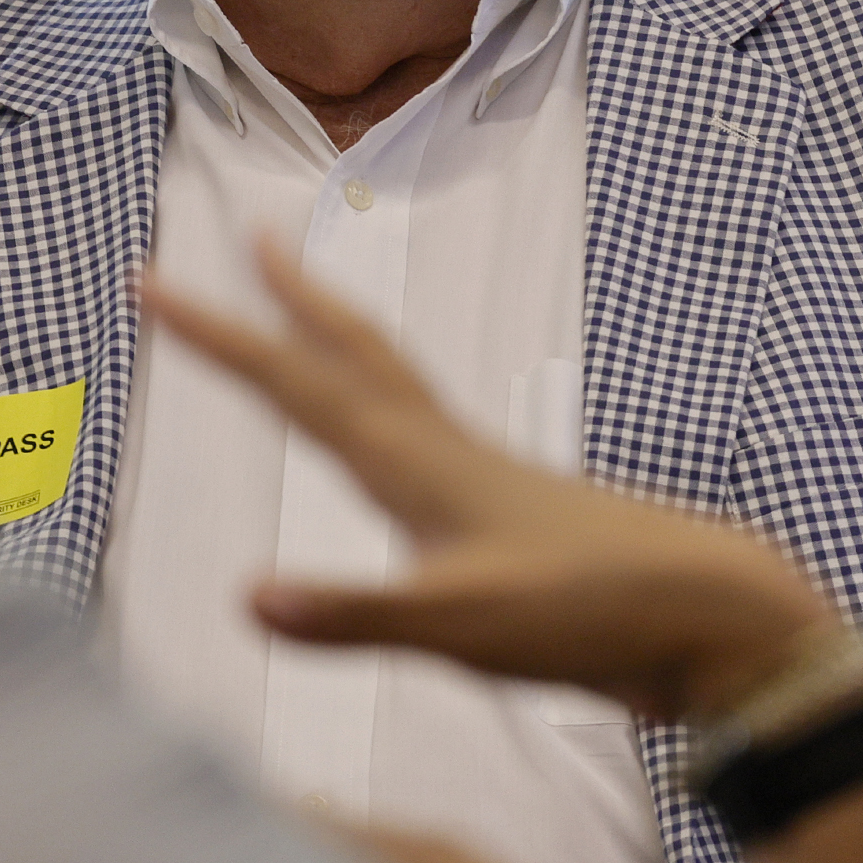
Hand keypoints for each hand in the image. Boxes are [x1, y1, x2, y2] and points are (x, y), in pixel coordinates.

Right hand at [145, 244, 838, 717]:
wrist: (711, 620)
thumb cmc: (593, 617)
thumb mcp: (461, 627)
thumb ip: (354, 614)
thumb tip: (247, 597)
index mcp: (419, 466)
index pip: (296, 385)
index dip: (219, 334)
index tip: (151, 278)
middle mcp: (447, 455)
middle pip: (354, 354)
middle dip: (292, 298)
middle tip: (252, 236)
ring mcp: (484, 481)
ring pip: (395, 388)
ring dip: (342, 344)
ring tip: (310, 317)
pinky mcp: (513, 517)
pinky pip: (427, 440)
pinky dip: (389, 417)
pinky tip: (397, 450)